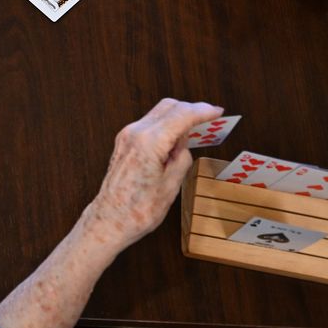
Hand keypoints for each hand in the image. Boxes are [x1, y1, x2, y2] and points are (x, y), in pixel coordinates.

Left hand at [83, 98, 223, 253]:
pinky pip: (150, 124)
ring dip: (178, 115)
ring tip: (197, 128)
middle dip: (191, 109)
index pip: (181, 115)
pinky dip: (166, 124)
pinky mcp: (124, 142)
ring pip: (158, 113)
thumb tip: (183, 144)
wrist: (109, 220)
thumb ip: (181, 158)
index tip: (218, 111)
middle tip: (211, 117)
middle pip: (168, 107)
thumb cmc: (138, 210)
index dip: (202, 111)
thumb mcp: (171, 186)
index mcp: (148, 143)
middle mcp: (135, 133)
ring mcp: (126, 136)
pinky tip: (177, 137)